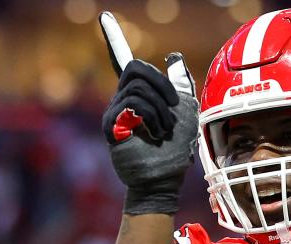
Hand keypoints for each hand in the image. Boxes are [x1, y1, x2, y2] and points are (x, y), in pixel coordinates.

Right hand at [100, 11, 198, 214]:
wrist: (164, 179)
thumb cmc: (174, 151)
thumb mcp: (185, 113)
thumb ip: (180, 87)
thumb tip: (174, 59)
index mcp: (140, 95)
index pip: (125, 63)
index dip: (114, 40)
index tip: (105, 18)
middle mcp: (123, 100)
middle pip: (137, 68)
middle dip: (162, 85)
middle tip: (174, 107)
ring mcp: (116, 112)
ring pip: (138, 87)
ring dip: (161, 108)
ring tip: (164, 129)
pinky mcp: (112, 124)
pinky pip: (132, 103)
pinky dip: (152, 117)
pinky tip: (154, 133)